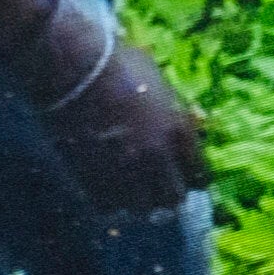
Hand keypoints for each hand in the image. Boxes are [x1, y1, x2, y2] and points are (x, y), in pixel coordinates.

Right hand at [38, 12, 207, 223]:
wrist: (74, 68)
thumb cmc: (120, 65)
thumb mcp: (161, 83)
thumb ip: (179, 111)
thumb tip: (199, 123)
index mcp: (178, 132)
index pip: (199, 176)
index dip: (192, 178)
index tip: (183, 176)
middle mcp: (156, 158)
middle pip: (173, 199)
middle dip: (167, 194)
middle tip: (157, 187)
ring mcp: (125, 171)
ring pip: (142, 209)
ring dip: (139, 202)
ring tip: (131, 190)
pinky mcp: (93, 178)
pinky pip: (110, 207)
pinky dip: (110, 202)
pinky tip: (106, 188)